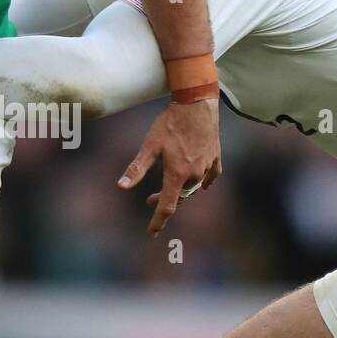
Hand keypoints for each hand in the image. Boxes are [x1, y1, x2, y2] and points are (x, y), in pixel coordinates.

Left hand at [117, 97, 221, 235]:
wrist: (197, 104)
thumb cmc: (170, 123)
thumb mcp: (149, 145)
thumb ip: (136, 168)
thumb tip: (120, 186)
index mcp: (177, 174)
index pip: (166, 206)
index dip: (158, 222)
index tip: (152, 233)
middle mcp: (194, 175)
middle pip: (179, 196)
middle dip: (164, 200)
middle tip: (149, 200)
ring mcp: (207, 167)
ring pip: (194, 187)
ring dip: (181, 190)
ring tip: (170, 186)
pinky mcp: (216, 158)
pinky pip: (210, 176)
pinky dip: (203, 181)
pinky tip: (200, 182)